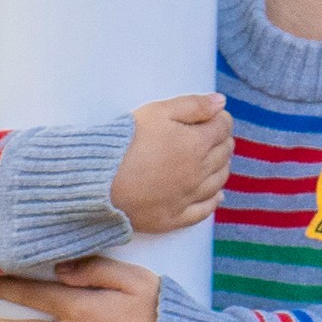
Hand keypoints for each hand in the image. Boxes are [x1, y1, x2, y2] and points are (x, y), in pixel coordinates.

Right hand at [109, 93, 231, 233]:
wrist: (97, 181)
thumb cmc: (124, 141)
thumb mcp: (157, 112)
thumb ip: (192, 105)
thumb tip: (221, 103)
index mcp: (197, 144)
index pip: (223, 128)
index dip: (220, 119)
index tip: (212, 117)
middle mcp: (199, 172)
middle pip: (224, 154)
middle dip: (222, 141)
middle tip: (212, 136)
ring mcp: (188, 197)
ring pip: (218, 181)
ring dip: (221, 168)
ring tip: (215, 160)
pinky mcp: (174, 218)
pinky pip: (203, 211)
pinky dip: (213, 201)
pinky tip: (216, 196)